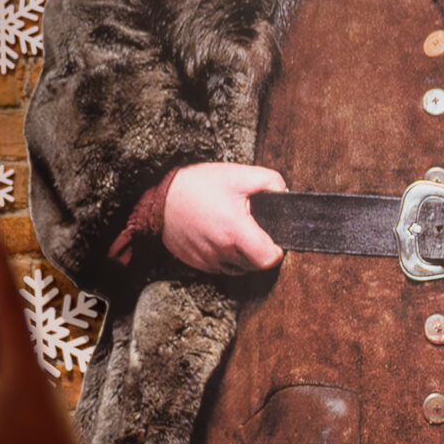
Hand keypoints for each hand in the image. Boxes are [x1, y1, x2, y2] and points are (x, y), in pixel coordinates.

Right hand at [161, 163, 286, 272]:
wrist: (160, 198)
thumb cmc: (197, 186)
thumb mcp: (237, 174)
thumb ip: (268, 180)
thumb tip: (284, 192)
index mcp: (235, 231)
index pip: (267, 259)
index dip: (276, 251)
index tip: (273, 240)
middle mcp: (222, 251)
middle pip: (254, 266)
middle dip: (260, 252)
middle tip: (254, 231)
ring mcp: (208, 260)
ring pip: (237, 269)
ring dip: (242, 257)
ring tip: (236, 234)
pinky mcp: (196, 263)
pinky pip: (219, 268)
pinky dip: (225, 258)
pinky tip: (220, 238)